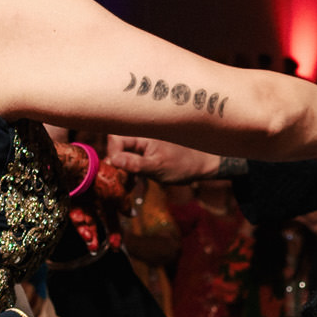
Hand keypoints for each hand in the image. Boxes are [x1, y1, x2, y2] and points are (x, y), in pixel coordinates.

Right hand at [104, 136, 224, 183]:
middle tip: (124, 180)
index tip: (119, 170)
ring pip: (122, 153)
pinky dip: (130, 169)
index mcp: (143, 133)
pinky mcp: (145, 150)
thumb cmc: (184, 164)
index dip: (113, 154)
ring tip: (131, 183)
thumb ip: (135, 164)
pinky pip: (130, 157)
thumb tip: (113, 160)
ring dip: (123, 169)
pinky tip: (135, 181)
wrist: (203, 164)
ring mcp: (143, 142)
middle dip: (117, 164)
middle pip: (116, 145)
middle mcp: (141, 134)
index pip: (115, 139)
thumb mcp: (158, 167)